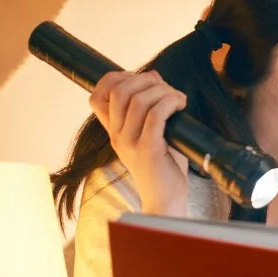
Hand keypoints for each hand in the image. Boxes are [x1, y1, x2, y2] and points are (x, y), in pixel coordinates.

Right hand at [88, 70, 189, 214]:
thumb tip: (154, 76)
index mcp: (114, 131)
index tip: (139, 79)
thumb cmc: (163, 165)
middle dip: (145, 80)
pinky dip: (170, 102)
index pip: (97, 97)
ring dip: (163, 91)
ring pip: (139, 100)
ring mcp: (130, 143)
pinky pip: (156, 114)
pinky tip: (181, 104)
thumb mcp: (151, 132)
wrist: (164, 199)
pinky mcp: (148, 150)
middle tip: (165, 88)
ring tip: (177, 98)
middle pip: (119, 91)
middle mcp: (117, 135)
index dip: (115, 79)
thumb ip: (149, 106)